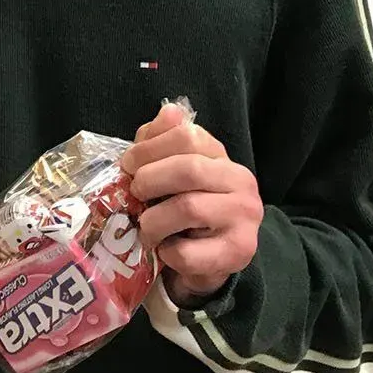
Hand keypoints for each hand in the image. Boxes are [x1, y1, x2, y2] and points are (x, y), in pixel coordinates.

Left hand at [119, 102, 262, 306]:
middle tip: (135, 194)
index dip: (150, 148)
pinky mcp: (236, 254)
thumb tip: (169, 111)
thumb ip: (162, 141)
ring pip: (188, 208)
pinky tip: (165, 251)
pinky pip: (187, 252)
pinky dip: (166, 253)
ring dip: (153, 221)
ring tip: (146, 228)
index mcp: (223, 158)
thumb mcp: (172, 170)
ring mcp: (244, 220)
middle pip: (189, 169)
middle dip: (150, 180)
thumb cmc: (185, 210)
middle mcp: (241, 183)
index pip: (188, 136)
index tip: (129, 164)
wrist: (210, 261)